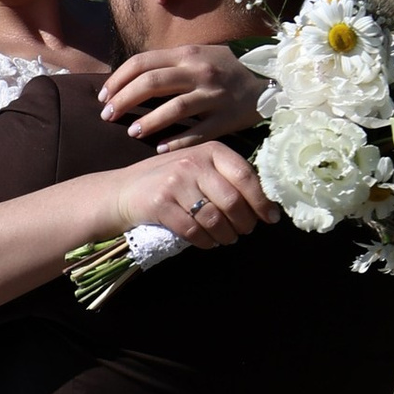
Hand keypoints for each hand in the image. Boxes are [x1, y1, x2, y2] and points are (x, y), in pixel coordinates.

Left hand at [95, 39, 264, 141]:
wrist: (270, 81)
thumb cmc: (226, 70)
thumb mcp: (198, 56)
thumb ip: (169, 64)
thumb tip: (130, 77)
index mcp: (187, 54)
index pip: (142, 62)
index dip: (118, 79)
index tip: (104, 96)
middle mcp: (199, 72)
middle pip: (152, 83)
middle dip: (124, 100)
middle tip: (108, 116)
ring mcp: (214, 95)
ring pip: (174, 108)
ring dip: (148, 122)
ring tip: (131, 132)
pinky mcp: (227, 118)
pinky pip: (198, 132)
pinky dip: (177, 141)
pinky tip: (160, 149)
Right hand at [103, 136, 274, 249]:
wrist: (123, 191)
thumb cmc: (170, 181)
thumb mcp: (199, 168)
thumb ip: (227, 178)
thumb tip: (265, 200)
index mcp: (210, 150)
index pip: (246, 176)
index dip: (262, 200)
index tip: (270, 217)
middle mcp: (193, 162)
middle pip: (233, 200)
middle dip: (245, 222)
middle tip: (245, 231)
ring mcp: (176, 182)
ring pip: (215, 219)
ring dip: (226, 235)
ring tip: (228, 238)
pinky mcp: (161, 204)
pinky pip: (194, 231)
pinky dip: (206, 242)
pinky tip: (208, 243)